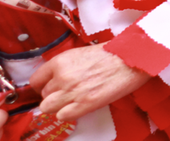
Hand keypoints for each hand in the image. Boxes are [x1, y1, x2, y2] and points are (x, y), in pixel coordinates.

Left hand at [29, 44, 151, 121]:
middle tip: (68, 93)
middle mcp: (62, 76)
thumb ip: (65, 66)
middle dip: (54, 96)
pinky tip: (79, 107)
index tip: (51, 87)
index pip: (36, 81)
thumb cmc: (113, 54)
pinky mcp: (86, 104)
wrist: (133, 58)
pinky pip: (63, 116)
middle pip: (43, 96)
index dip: (43, 86)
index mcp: (60, 61)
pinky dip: (69, 114)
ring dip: (58, 106)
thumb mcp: (81, 53)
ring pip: (48, 108)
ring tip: (72, 102)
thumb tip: (56, 78)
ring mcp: (73, 91)